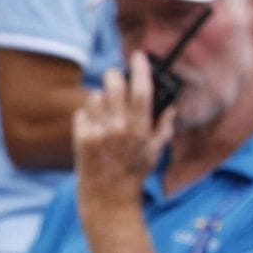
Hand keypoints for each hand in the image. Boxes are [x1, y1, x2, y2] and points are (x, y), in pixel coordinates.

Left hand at [73, 51, 173, 206]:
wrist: (108, 196)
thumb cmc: (134, 174)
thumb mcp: (155, 153)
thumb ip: (164, 128)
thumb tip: (171, 107)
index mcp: (141, 129)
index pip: (142, 90)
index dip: (141, 69)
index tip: (138, 56)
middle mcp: (119, 127)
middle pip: (113, 83)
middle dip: (114, 76)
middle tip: (115, 78)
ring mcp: (98, 131)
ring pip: (95, 96)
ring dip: (100, 100)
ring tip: (104, 115)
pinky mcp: (81, 136)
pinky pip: (81, 113)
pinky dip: (86, 118)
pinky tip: (93, 130)